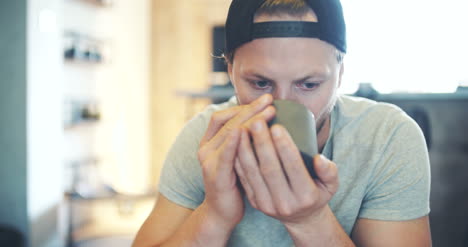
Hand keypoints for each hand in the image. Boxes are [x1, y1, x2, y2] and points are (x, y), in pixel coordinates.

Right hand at [197, 94, 274, 230]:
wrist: (222, 212)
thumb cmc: (235, 183)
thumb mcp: (238, 157)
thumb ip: (244, 140)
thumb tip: (267, 121)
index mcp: (211, 141)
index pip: (225, 115)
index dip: (244, 106)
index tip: (265, 100)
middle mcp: (206, 148)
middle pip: (229, 121)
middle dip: (251, 109)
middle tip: (270, 100)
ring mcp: (209, 161)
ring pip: (230, 133)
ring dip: (250, 120)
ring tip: (270, 111)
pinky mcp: (216, 175)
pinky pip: (226, 155)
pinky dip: (234, 141)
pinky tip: (245, 131)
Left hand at [235, 120, 338, 227]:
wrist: (301, 219)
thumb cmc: (317, 194)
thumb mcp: (331, 185)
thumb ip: (329, 171)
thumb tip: (319, 158)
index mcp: (306, 196)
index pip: (293, 167)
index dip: (284, 147)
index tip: (277, 127)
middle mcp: (285, 203)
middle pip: (270, 169)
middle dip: (262, 144)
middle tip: (257, 122)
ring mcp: (267, 204)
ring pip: (253, 174)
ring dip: (246, 150)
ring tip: (243, 129)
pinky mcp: (255, 203)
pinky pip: (244, 179)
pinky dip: (239, 161)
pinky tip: (236, 144)